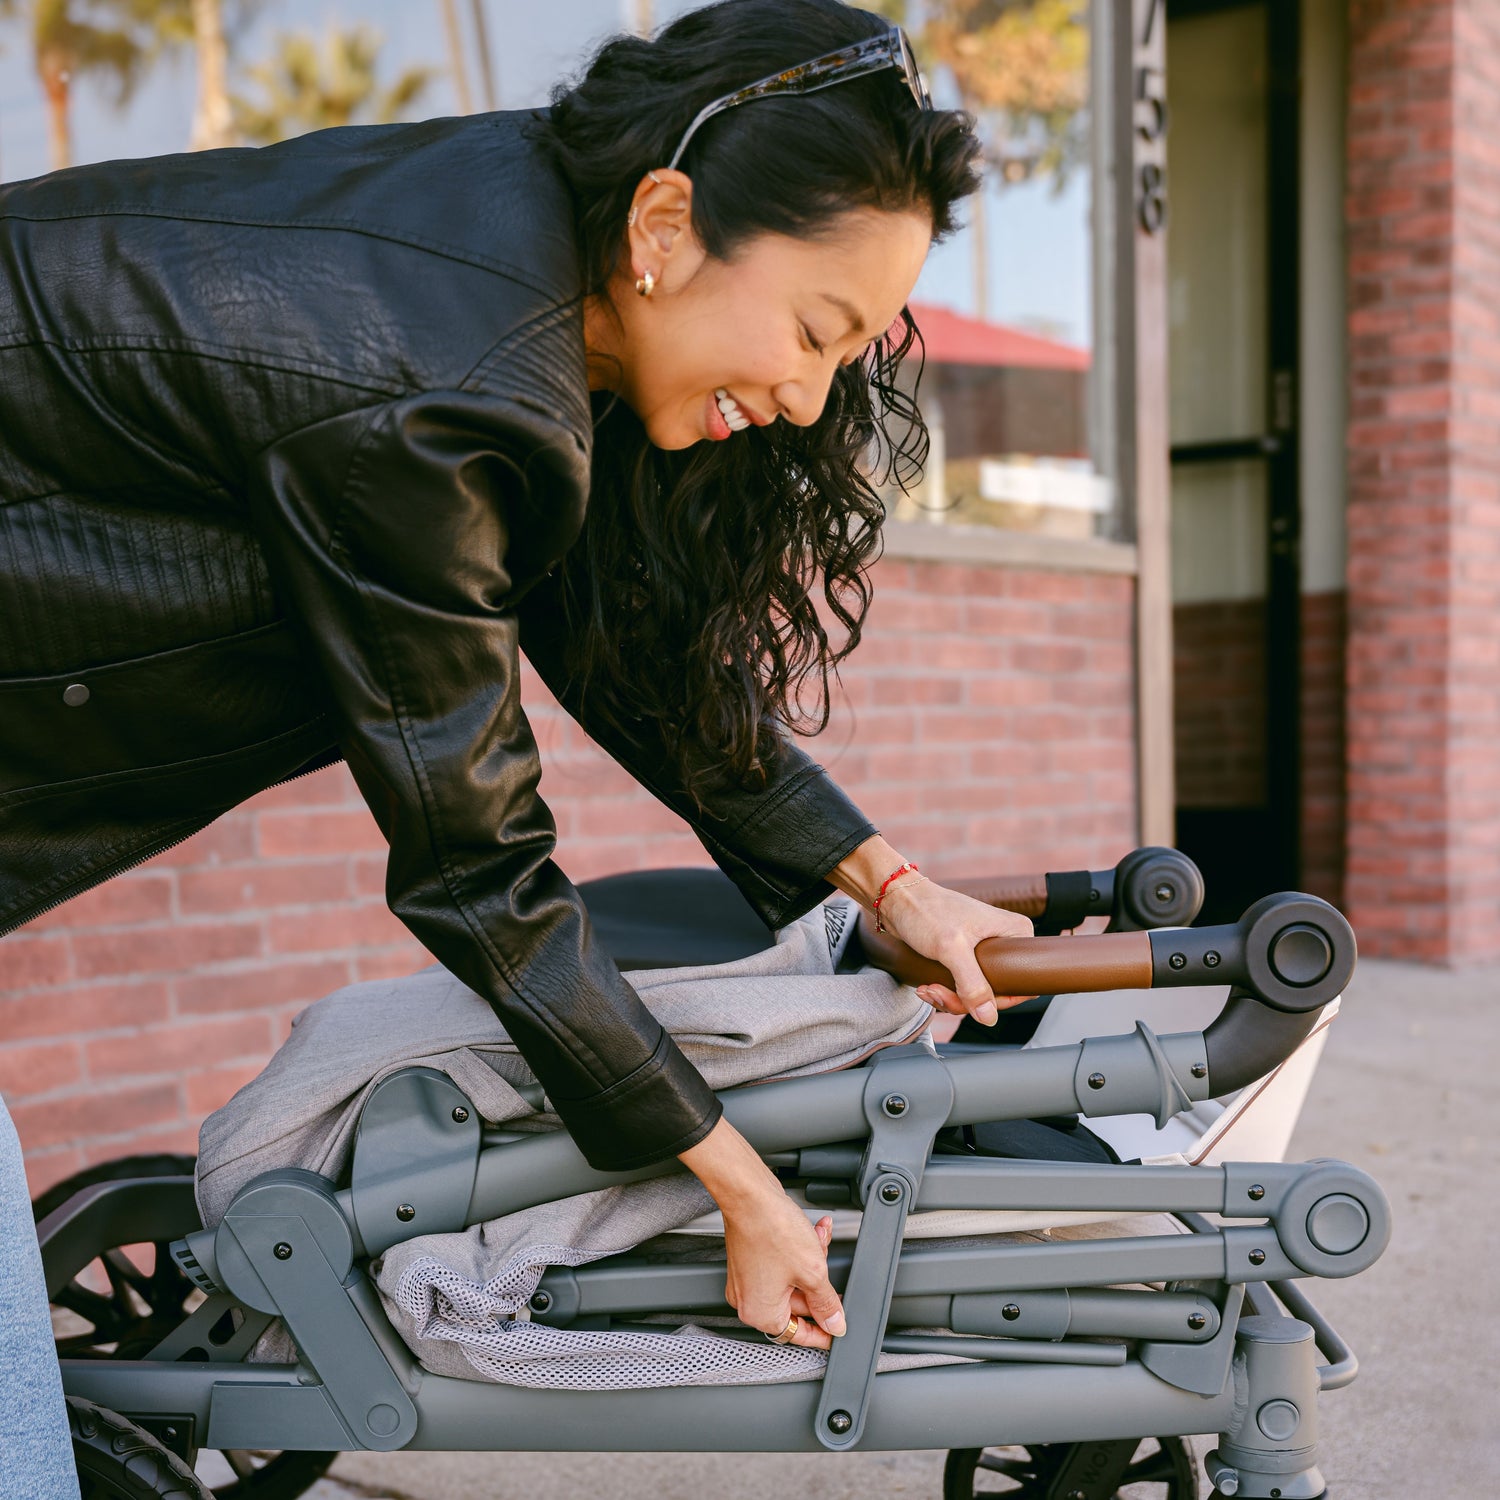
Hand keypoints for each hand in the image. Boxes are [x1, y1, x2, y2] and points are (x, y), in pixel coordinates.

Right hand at [722, 1193, 842, 1350]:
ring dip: (812, 1262)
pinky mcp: (750, 1257)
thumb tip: (835, 1323)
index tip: (836, 1330)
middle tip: (835, 1276)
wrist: (750, 1193)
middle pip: (796, 1304)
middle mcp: (749, 1298)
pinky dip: (798, 1252)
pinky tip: (812, 1233)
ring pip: (792, 1279)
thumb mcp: (813, 1272)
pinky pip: (782, 1264)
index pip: (798, 1334)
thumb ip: (827, 1303)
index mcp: (760, 1312)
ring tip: (821, 1242)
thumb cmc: (770, 1229)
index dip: (822, 1332)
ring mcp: (747, 1277)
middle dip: (819, 1284)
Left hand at [878, 874, 1035, 1027]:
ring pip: (977, 992)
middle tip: (938, 993)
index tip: (970, 1002)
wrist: (899, 899)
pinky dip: (945, 991)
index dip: (999, 1000)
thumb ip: (972, 984)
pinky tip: (927, 986)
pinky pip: (963, 985)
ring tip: (928, 989)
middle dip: (965, 1000)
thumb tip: (989, 1016)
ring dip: (950, 998)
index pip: (1024, 982)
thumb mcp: (952, 949)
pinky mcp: (966, 955)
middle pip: (998, 991)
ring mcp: (985, 950)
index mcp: (1015, 933)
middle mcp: (1004, 941)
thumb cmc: (927, 911)